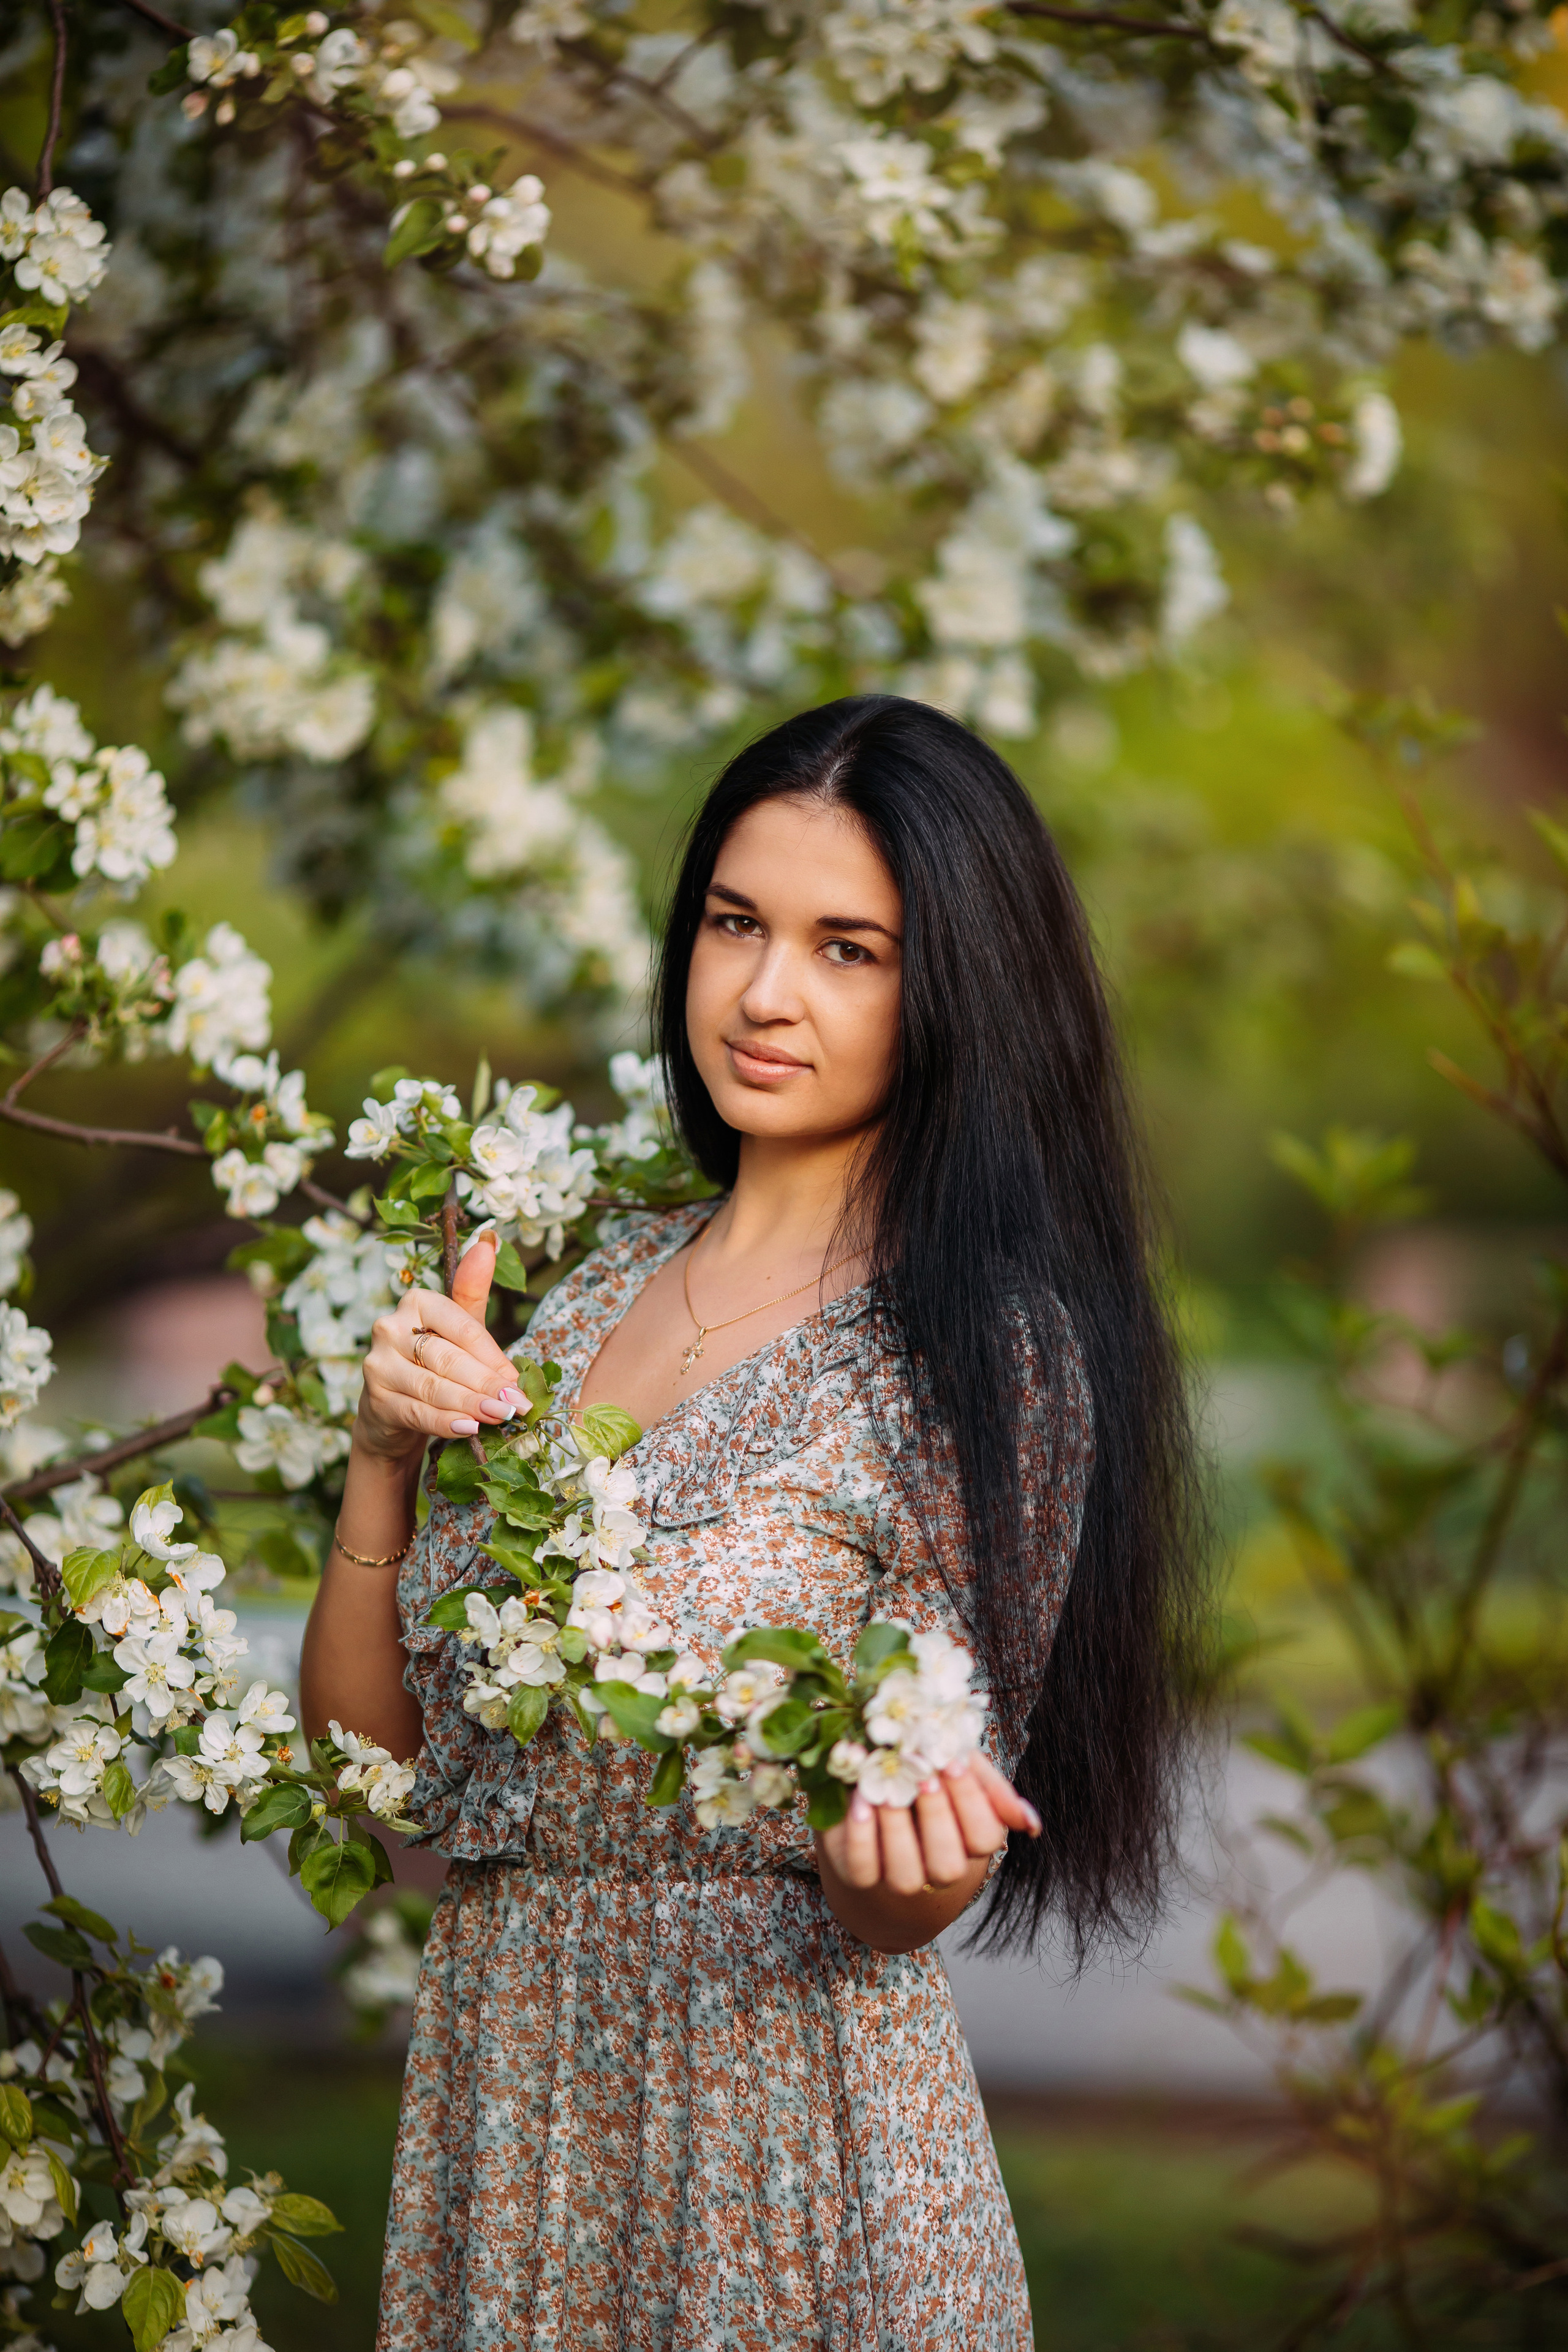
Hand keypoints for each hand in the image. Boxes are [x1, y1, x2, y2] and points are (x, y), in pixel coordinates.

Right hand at [354, 1237, 519, 1465]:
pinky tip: (469, 1428)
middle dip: (486, 1383)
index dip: (492, 1356)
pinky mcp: (374, 1400)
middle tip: (517, 1404)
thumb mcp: (456, 1327)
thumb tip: (489, 1241)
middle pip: (448, 1358)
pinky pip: (417, 1411)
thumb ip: (472, 1290)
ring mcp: (378, 1364)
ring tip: (501, 1416)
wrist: (392, 1411)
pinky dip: (446, 1422)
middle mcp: (389, 1328)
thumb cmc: (433, 1362)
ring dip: (471, 1404)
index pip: (461, 1327)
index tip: (518, 1380)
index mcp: (415, 1302)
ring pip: (433, 1386)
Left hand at [817, 1752, 1040, 1900]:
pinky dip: (861, 1836)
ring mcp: (899, 1878)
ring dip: (897, 1829)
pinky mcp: (860, 1875)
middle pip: (948, 1863)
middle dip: (936, 1817)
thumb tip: (1030, 1824)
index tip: (951, 1761)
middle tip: (923, 1776)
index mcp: (971, 1843)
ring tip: (887, 1790)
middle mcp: (939, 1869)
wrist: (875, 1799)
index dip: (970, 1801)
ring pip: (905, 1874)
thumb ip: (991, 1789)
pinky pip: (863, 1868)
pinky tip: (860, 1803)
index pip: (984, 1836)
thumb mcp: (958, 1772)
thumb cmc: (926, 1779)